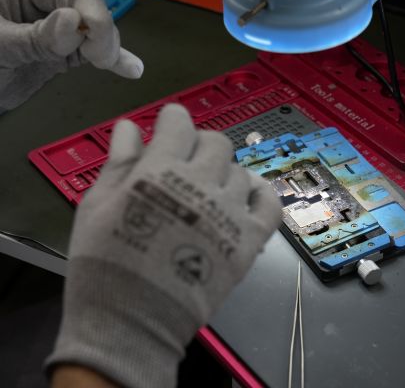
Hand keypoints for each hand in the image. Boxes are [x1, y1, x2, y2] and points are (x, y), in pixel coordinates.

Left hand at [0, 0, 142, 110]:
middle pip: (88, 7)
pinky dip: (110, 61)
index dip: (91, 10)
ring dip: (108, 48)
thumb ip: (36, 36)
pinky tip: (129, 67)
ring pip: (95, 31)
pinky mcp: (61, 52)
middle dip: (101, 31)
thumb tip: (73, 23)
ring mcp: (53, 29)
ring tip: (111, 63)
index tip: (95, 37)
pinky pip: (90, 52)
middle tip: (100, 55)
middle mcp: (40, 4)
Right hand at [46, 104, 281, 387]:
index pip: (180, 124)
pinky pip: (269, 204)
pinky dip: (260, 195)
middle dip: (199, 145)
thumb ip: (118, 162)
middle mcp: (201, 184)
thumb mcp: (97, 206)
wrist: (132, 321)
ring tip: (207, 193)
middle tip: (186, 164)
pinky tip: (244, 199)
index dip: (173, 121)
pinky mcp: (250, 241)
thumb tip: (130, 127)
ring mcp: (230, 212)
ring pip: (241, 172)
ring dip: (224, 174)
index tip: (169, 127)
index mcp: (160, 171)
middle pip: (216, 143)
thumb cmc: (105, 262)